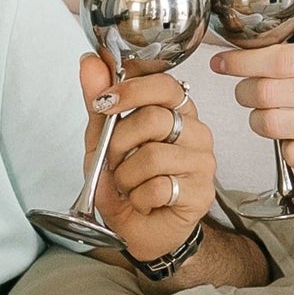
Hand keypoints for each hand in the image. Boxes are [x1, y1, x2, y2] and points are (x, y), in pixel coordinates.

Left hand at [79, 53, 217, 262]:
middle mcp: (196, 132)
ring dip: (126, 176)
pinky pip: (158, 187)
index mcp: (177, 111)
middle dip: (120, 142)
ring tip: (127, 186)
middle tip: (114, 160)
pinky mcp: (200, 193)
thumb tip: (90, 63)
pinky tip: (141, 202)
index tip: (104, 102)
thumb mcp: (103, 141)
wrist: (140, 231)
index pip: (164, 84)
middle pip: (155, 118)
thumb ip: (99, 103)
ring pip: (153, 156)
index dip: (131, 90)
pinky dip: (138, 198)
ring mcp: (202, 163)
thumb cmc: (127, 184)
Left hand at [209, 37, 293, 191]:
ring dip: (261, 124)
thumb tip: (258, 59)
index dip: (239, 62)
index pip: (275, 57)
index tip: (221, 63)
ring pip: (272, 124)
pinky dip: (289, 149)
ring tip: (273, 121)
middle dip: (245, 95)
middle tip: (246, 96)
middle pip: (265, 91)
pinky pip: (293, 154)